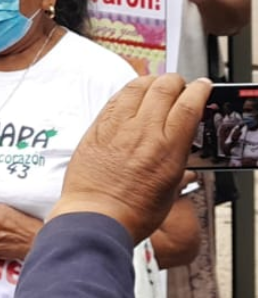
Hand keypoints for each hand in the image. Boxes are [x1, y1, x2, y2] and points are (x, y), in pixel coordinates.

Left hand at [50, 74, 210, 243]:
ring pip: (137, 87)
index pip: (189, 104)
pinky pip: (115, 100)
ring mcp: (117, 127)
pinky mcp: (96, 128)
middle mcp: (144, 132)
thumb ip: (177, 160)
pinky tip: (131, 96)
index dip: (199, 90)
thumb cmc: (132, 211)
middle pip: (164, 88)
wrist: (95, 216)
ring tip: (155, 85)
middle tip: (178, 85)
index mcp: (168, 148)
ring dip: (150, 81)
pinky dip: (127, 92)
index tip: (202, 86)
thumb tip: (183, 148)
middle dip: (176, 81)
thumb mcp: (170, 187)